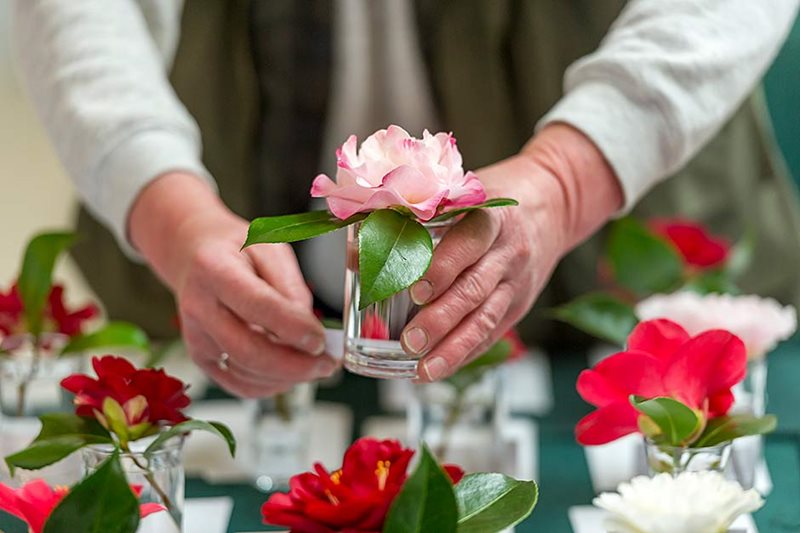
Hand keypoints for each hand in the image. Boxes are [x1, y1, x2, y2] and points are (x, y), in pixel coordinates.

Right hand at [129, 173, 336, 396]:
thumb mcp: (271, 248)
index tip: (321, 340)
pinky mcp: (201, 357)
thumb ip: (291, 288)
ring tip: (314, 366)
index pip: (256, 305)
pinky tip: (290, 373)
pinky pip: (239, 385)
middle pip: (248, 350)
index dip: (292, 328)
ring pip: (246, 372)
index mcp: (215, 269)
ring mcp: (196, 336)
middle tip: (327, 363)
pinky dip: (271, 385)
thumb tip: (309, 330)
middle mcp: (199, 306)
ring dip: (288, 377)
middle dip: (296, 365)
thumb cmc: (237, 250)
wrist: (196, 256)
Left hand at [401, 124, 623, 380]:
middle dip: (440, 319)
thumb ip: (414, 221)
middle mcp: (508, 253)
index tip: (413, 290)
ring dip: (452, 348)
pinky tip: (437, 369)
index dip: (441, 268)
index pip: (468, 244)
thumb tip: (356, 254)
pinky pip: (491, 334)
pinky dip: (464, 354)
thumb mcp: (461, 196)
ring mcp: (516, 283)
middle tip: (409, 341)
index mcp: (492, 217)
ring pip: (485, 320)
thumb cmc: (492, 197)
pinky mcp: (518, 305)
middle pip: (474, 290)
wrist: (552, 204)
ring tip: (422, 370)